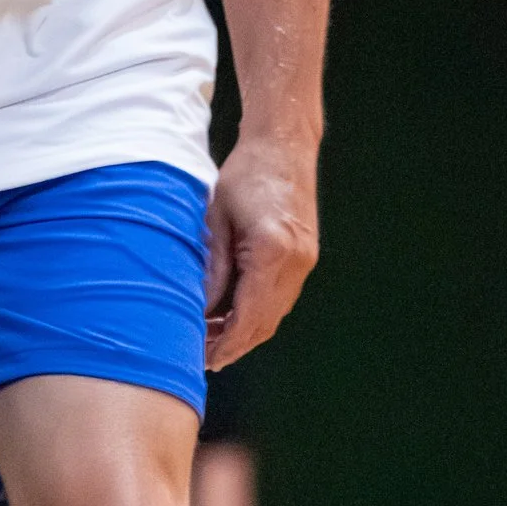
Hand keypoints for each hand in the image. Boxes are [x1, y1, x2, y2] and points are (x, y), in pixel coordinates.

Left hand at [205, 133, 318, 367]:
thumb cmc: (244, 175)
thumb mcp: (216, 220)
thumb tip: (201, 310)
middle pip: (264, 322)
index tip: (205, 359)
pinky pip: (280, 298)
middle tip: (203, 358)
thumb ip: (213, 267)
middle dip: (234, 344)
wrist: (284, 146)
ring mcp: (305, 261)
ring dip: (246, 332)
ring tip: (212, 340)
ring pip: (274, 314)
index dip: (226, 342)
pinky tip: (232, 316)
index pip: (247, 314)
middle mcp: (295, 261)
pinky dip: (257, 313)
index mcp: (272, 250)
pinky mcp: (305, 257)